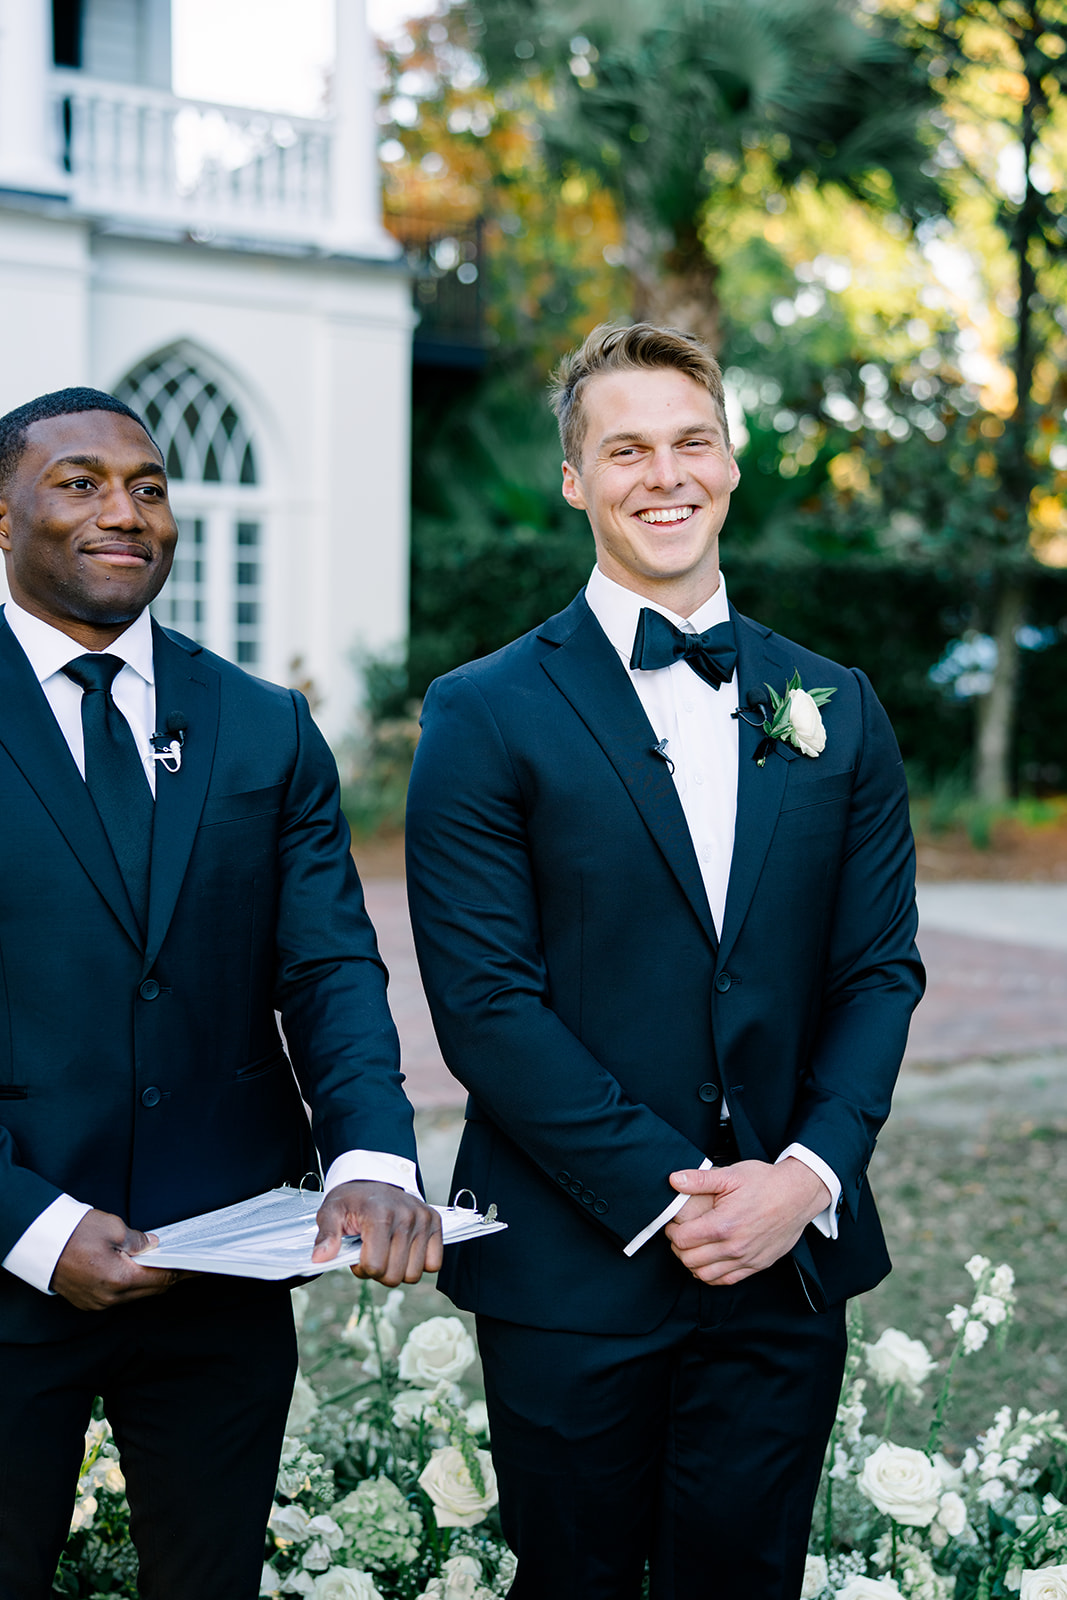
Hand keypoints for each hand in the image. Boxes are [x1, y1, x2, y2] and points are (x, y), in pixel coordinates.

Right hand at [51, 1208, 185, 1309]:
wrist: (39, 1242)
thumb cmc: (73, 1232)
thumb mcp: (113, 1227)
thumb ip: (139, 1240)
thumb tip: (152, 1245)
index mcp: (119, 1280)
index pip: (161, 1279)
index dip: (182, 1272)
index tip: (198, 1267)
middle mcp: (109, 1298)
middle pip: (150, 1290)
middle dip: (168, 1276)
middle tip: (185, 1262)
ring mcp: (97, 1303)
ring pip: (134, 1295)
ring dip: (149, 1281)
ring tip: (162, 1263)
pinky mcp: (87, 1302)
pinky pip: (118, 1297)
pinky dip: (131, 1284)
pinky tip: (137, 1270)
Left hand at [312, 1181, 443, 1285]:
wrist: (374, 1178)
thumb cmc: (353, 1199)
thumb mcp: (331, 1212)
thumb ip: (326, 1236)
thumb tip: (320, 1258)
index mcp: (380, 1215)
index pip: (374, 1267)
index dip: (361, 1268)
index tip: (358, 1253)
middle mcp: (406, 1216)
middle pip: (394, 1276)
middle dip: (379, 1272)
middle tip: (372, 1253)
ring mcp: (423, 1220)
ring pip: (414, 1274)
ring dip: (398, 1269)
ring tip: (387, 1251)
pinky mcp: (435, 1222)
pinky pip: (434, 1264)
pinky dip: (419, 1263)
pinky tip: (405, 1250)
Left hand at [664, 1157, 830, 1286]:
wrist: (798, 1195)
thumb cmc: (765, 1182)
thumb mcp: (731, 1174)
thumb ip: (699, 1179)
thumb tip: (673, 1180)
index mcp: (724, 1224)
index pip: (682, 1240)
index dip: (672, 1231)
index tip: (673, 1224)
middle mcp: (735, 1247)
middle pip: (690, 1260)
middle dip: (678, 1248)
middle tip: (679, 1235)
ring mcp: (747, 1259)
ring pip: (705, 1275)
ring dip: (692, 1263)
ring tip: (692, 1248)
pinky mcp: (757, 1265)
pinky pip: (726, 1280)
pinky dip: (711, 1274)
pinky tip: (708, 1261)